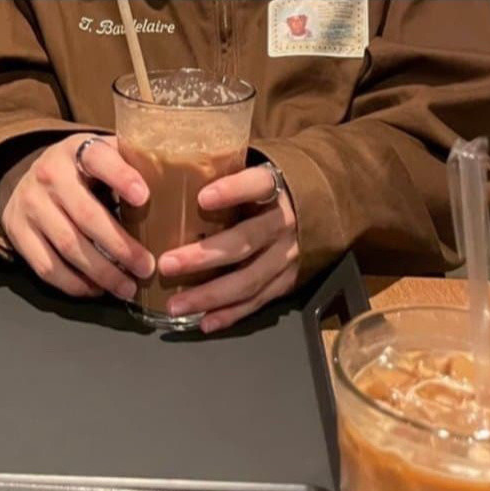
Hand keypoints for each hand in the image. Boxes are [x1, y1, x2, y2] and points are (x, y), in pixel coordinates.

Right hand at [0, 133, 155, 301]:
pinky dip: (74, 284)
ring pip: (67, 246)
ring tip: (128, 287)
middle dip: (120, 246)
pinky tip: (97, 289)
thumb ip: (131, 162)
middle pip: (86, 215)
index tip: (144, 197)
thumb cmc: (80, 168)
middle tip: (146, 266)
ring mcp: (30, 205)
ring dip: (101, 273)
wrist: (25, 173)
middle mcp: (49, 175)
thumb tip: (179, 182)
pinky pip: (46, 266)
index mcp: (76, 149)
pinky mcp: (17, 232)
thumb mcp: (101, 153)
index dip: (121, 177)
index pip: (98, 158)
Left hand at [157, 164, 299, 333]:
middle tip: (166, 264)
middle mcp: (283, 223)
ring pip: (248, 280)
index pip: (257, 184)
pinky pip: (258, 301)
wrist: (322, 207)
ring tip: (175, 304)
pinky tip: (204, 321)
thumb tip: (168, 169)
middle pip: (244, 241)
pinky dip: (231, 314)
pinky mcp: (288, 281)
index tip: (201, 198)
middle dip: (204, 257)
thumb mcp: (256, 170)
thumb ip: (226, 170)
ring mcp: (287, 256)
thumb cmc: (269, 187)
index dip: (233, 191)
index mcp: (275, 187)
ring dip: (210, 295)